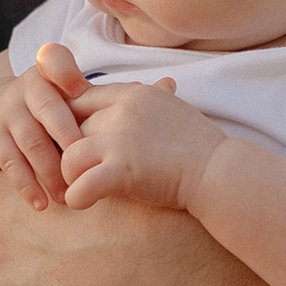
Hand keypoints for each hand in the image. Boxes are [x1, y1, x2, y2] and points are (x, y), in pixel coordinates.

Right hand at [0, 46, 90, 209]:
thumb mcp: (68, 93)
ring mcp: (6, 113)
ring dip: (52, 173)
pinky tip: (42, 204)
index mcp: (48, 72)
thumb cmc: (53, 108)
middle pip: (49, 112)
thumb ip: (100, 97)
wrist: (1, 112)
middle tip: (91, 169)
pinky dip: (27, 186)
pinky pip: (10, 164)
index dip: (66, 75)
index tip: (80, 90)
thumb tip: (160, 93)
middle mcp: (25, 88)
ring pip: (31, 143)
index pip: (55, 63)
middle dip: (71, 142)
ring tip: (70, 195)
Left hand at [62, 78, 223, 212]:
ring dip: (69, 177)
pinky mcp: (122, 170)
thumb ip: (158, 97)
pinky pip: (80, 186)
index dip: (70, 123)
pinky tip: (82, 202)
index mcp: (132, 94)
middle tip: (70, 172)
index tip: (74, 142)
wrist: (219, 172)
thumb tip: (166, 83)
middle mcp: (122, 111)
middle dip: (67, 152)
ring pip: (67, 157)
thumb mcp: (175, 109)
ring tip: (78, 188)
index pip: (80, 98)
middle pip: (69, 128)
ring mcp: (121, 140)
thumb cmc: (199, 146)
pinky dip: (76, 198)